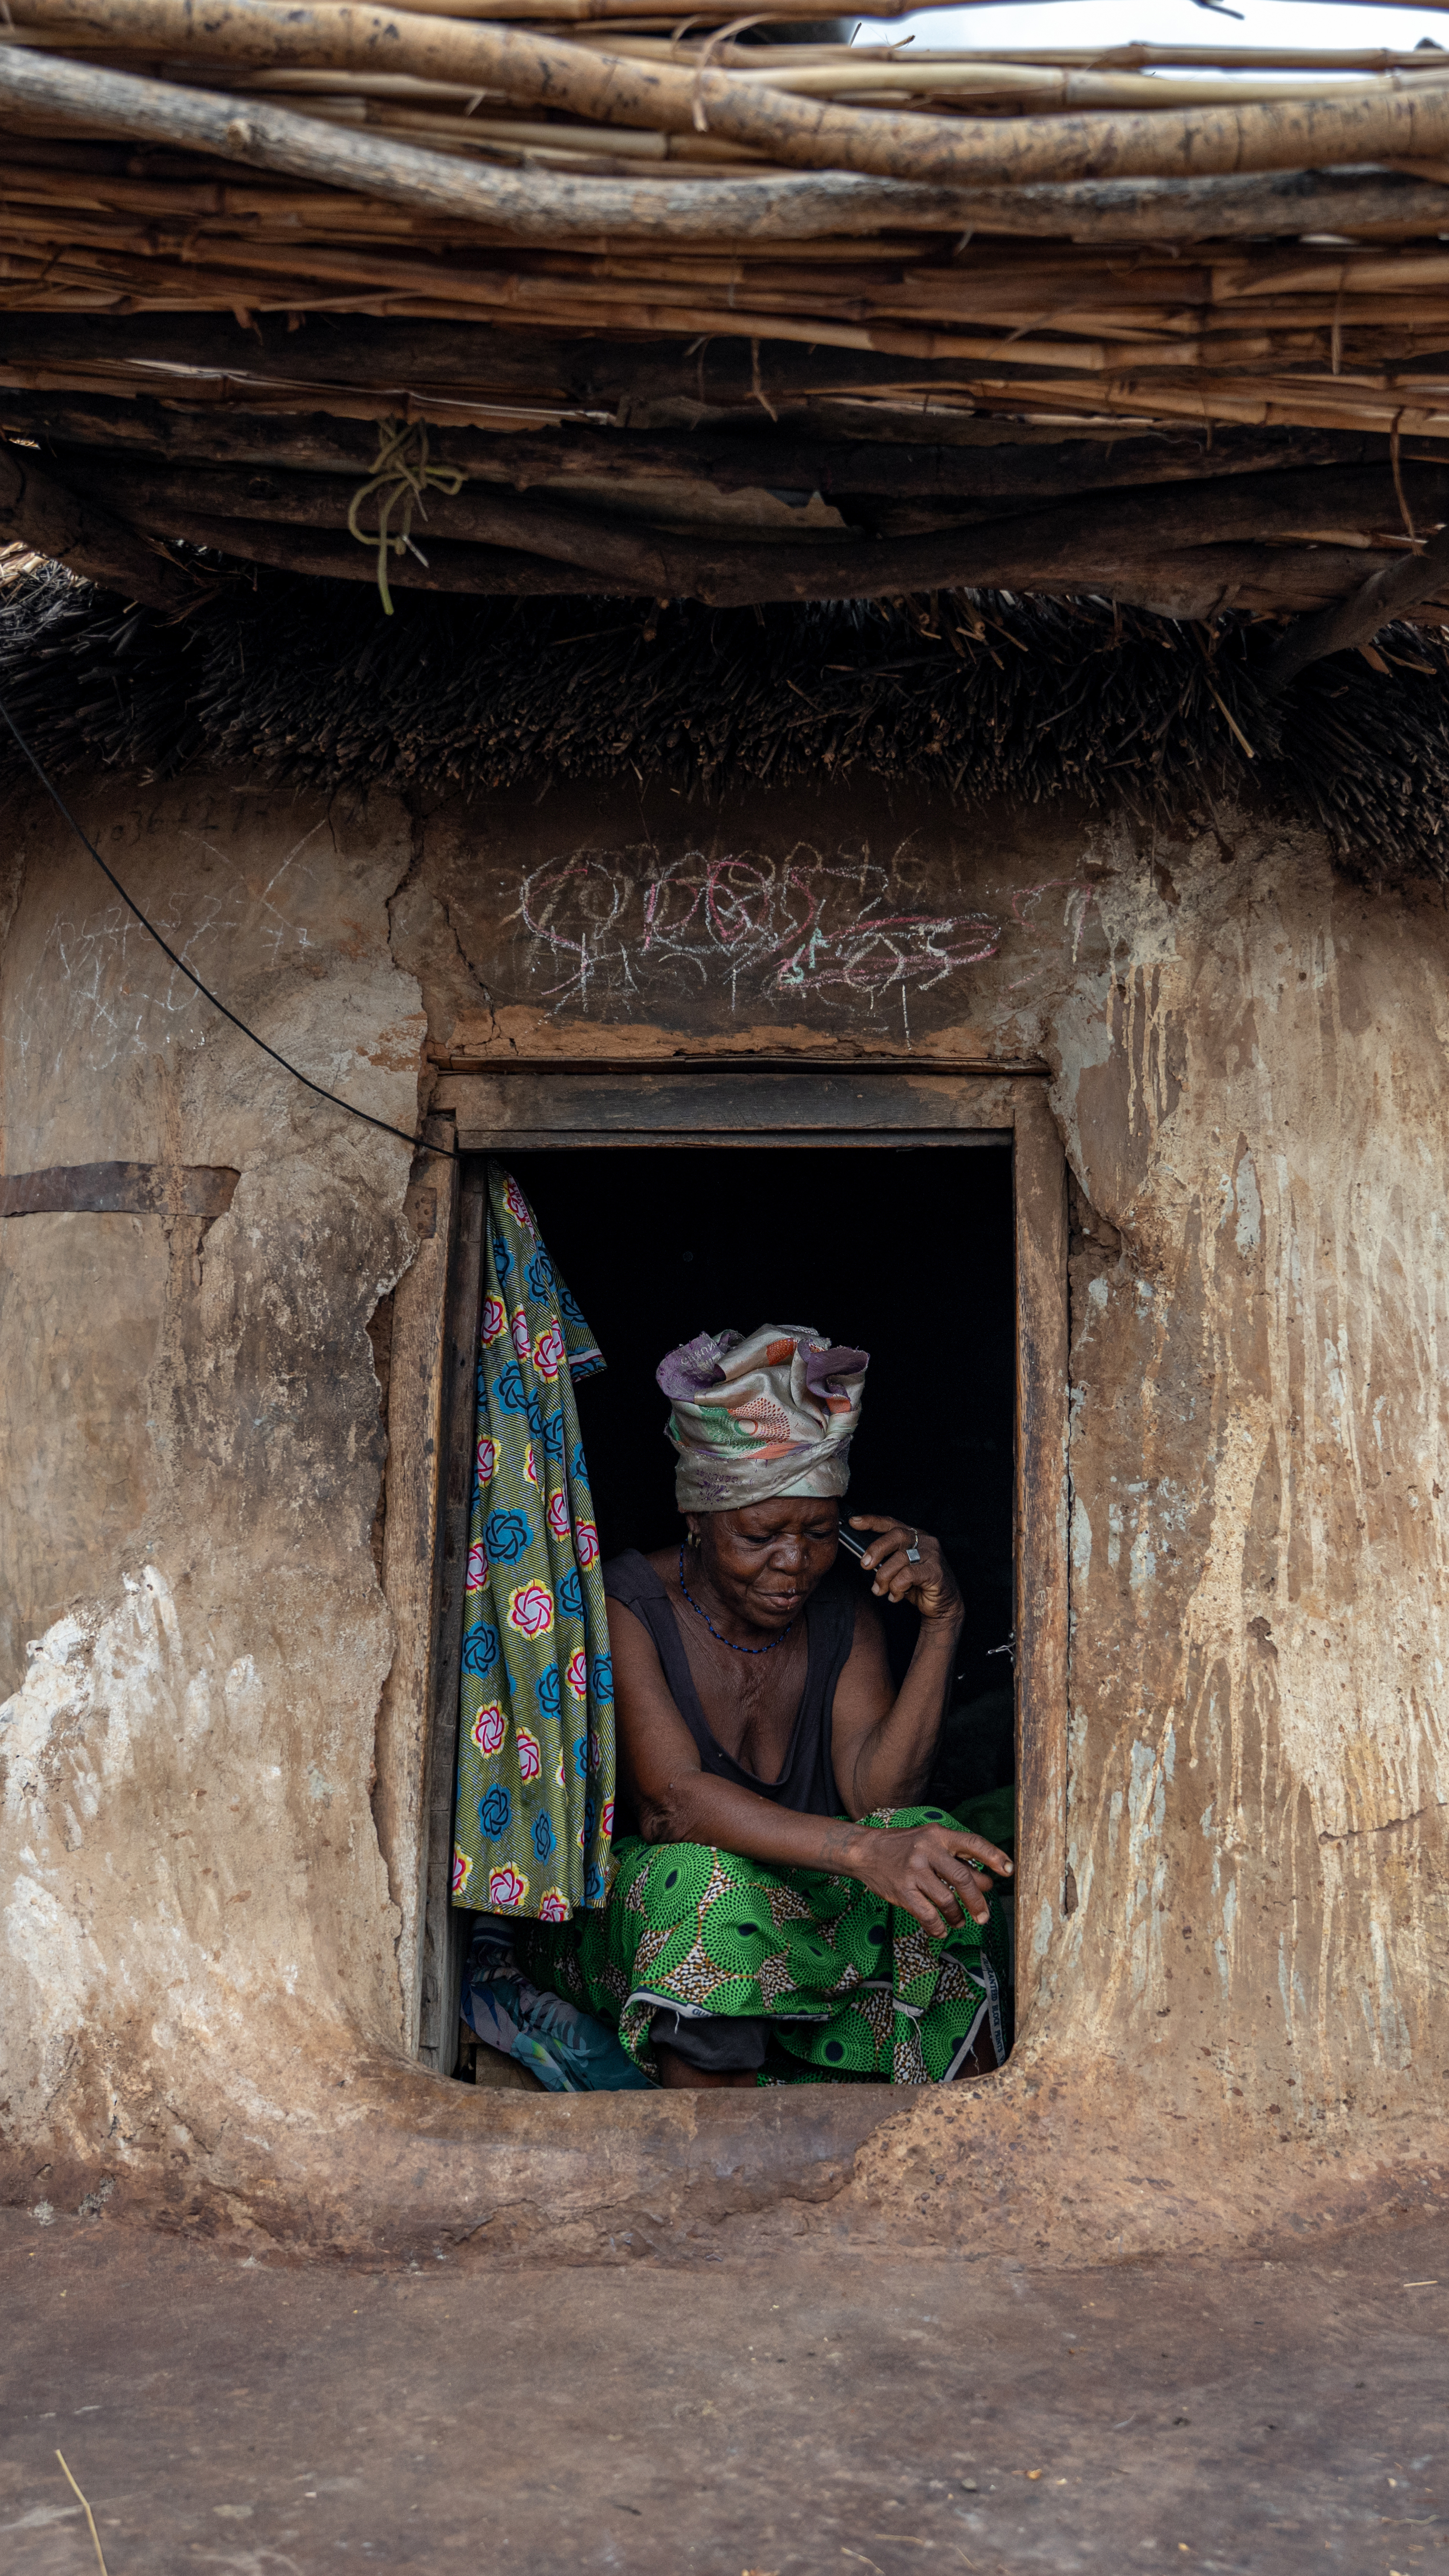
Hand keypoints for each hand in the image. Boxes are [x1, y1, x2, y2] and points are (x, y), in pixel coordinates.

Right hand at [843, 1819, 1012, 1936]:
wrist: (866, 1851)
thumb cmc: (904, 1847)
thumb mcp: (931, 1843)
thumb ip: (957, 1859)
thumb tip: (987, 1882)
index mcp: (938, 1835)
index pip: (973, 1843)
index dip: (994, 1857)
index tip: (1009, 1871)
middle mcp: (927, 1850)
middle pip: (962, 1878)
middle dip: (977, 1901)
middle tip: (984, 1916)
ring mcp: (914, 1871)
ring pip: (946, 1900)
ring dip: (958, 1916)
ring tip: (960, 1921)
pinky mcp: (902, 1890)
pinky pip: (927, 1915)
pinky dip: (938, 1926)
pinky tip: (941, 1929)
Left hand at [849, 1515, 961, 1623]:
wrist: (944, 1605)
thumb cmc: (918, 1585)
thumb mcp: (899, 1569)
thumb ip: (886, 1559)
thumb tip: (864, 1558)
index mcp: (914, 1536)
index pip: (891, 1523)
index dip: (872, 1521)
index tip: (854, 1522)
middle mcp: (925, 1541)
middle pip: (896, 1536)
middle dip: (876, 1549)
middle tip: (865, 1565)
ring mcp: (932, 1555)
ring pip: (900, 1558)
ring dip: (884, 1577)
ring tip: (880, 1590)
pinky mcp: (935, 1571)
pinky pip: (907, 1575)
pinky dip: (896, 1587)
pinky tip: (895, 1596)